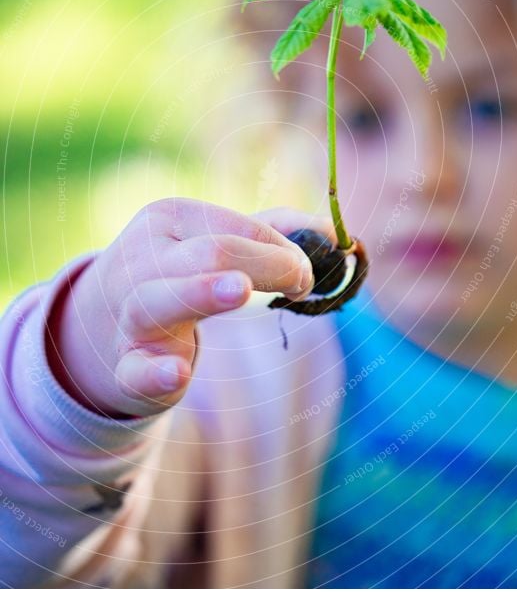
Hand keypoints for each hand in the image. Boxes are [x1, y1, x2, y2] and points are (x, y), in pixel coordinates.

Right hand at [47, 198, 335, 417]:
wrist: (105, 323)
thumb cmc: (178, 274)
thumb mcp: (215, 242)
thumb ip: (275, 233)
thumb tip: (337, 235)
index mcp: (167, 218)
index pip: (237, 228)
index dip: (282, 250)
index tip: (304, 274)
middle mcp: (142, 259)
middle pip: (211, 254)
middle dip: (267, 266)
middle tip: (302, 284)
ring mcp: (129, 314)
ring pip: (161, 300)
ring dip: (203, 293)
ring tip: (240, 289)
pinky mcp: (127, 367)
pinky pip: (136, 370)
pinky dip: (156, 371)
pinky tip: (177, 372)